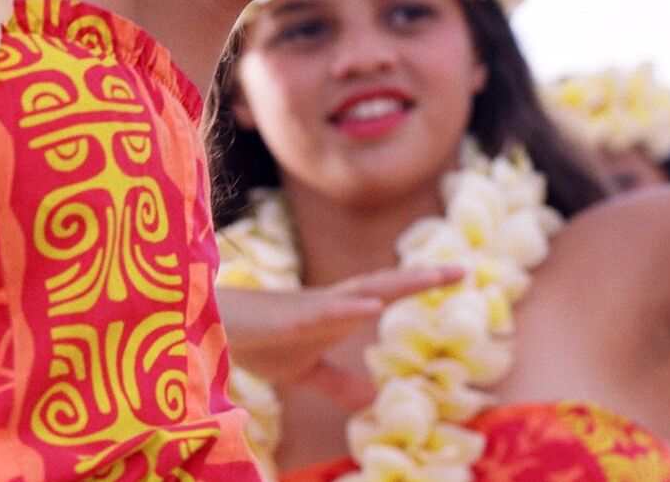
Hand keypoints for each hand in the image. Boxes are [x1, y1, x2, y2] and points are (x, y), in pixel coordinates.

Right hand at [218, 266, 464, 409]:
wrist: (204, 332)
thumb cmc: (252, 343)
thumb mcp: (302, 371)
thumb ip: (336, 381)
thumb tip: (372, 398)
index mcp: (334, 314)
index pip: (383, 295)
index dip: (417, 286)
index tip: (458, 275)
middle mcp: (327, 304)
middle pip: (382, 286)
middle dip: (421, 279)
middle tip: (465, 270)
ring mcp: (307, 308)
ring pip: (359, 291)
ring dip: (397, 284)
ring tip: (434, 276)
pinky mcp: (285, 319)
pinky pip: (322, 312)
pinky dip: (349, 308)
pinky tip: (373, 306)